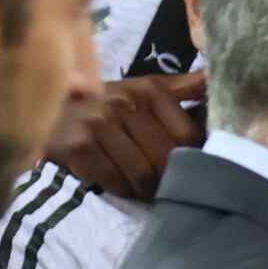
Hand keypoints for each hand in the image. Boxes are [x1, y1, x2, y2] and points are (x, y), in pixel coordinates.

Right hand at [50, 72, 207, 200]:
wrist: (49, 110)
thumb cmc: (106, 102)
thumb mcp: (144, 88)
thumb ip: (183, 88)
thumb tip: (218, 79)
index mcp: (149, 89)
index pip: (188, 135)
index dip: (193, 158)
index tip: (188, 167)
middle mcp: (125, 103)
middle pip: (166, 158)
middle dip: (168, 179)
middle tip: (165, 186)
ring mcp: (99, 125)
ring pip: (142, 174)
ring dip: (144, 188)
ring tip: (142, 187)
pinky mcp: (79, 147)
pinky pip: (115, 182)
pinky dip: (120, 189)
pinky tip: (118, 182)